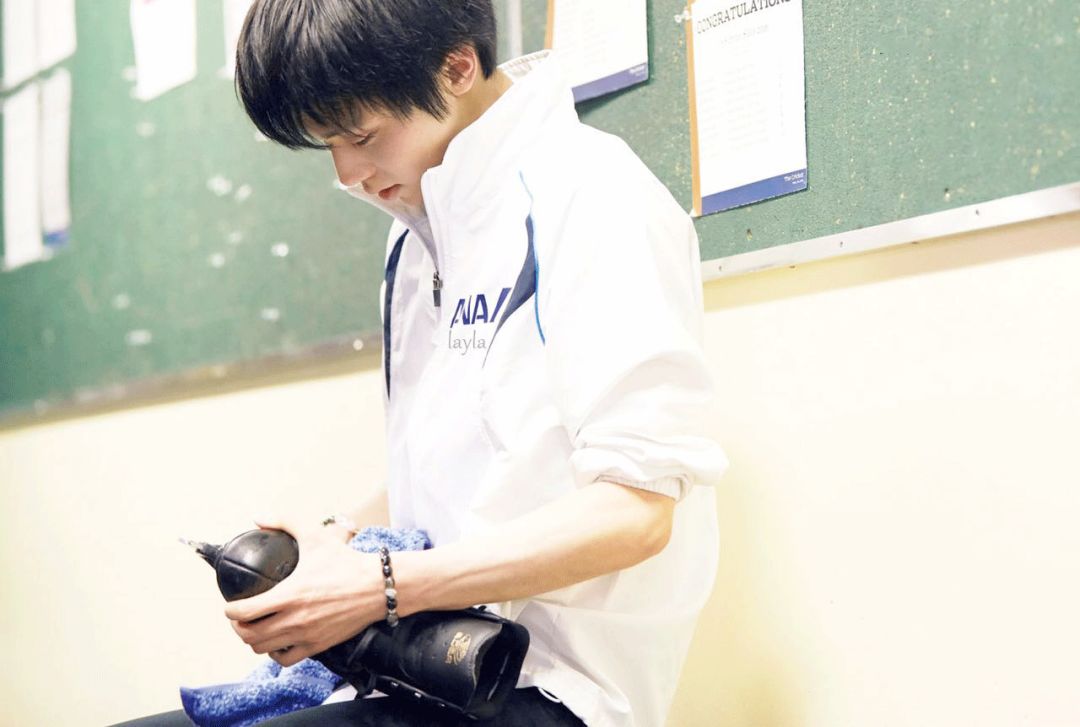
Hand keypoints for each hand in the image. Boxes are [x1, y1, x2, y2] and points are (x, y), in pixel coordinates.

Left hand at [224, 515, 383, 666]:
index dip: (230, 610)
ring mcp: (305, 635)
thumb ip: (285, 522)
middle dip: (238, 626)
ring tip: (256, 628)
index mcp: (289, 594)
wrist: (377, 586)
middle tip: (240, 616)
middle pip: (249, 635)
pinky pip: (285, 659)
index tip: (230, 605)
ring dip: (254, 640)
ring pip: (263, 649)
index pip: (245, 612)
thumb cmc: (347, 562)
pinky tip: (277, 640)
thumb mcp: (315, 535)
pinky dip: (275, 653)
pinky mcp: (318, 645)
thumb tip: (259, 518)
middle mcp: (294, 619)